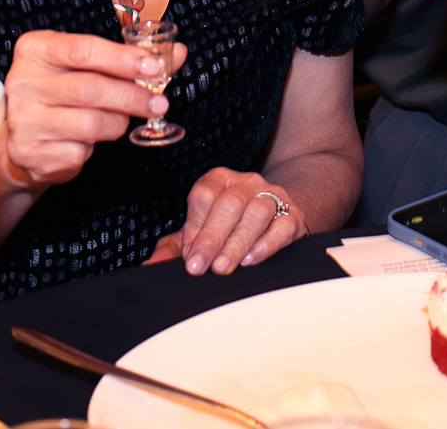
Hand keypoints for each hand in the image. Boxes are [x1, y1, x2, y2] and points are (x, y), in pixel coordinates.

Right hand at [0, 29, 188, 189]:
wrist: (25, 135)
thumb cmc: (63, 92)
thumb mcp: (88, 65)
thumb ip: (130, 59)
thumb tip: (176, 54)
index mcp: (35, 49)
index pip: (84, 50)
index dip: (123, 59)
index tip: (153, 67)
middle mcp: (23, 81)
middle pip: (90, 88)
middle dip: (132, 96)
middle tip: (159, 103)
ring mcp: (24, 119)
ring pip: (90, 123)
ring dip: (117, 123)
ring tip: (121, 120)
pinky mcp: (30, 152)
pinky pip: (79, 151)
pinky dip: (95, 147)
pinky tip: (90, 140)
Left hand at [145, 169, 304, 273]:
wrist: (277, 214)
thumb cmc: (232, 224)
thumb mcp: (202, 230)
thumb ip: (175, 246)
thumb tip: (153, 264)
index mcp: (220, 180)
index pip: (204, 195)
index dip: (194, 226)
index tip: (188, 254)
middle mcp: (246, 183)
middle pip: (229, 204)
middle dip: (212, 238)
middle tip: (201, 266)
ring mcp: (272, 196)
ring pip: (256, 213)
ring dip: (237, 242)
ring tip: (224, 266)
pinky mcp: (293, 215)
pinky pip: (282, 226)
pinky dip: (266, 244)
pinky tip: (251, 260)